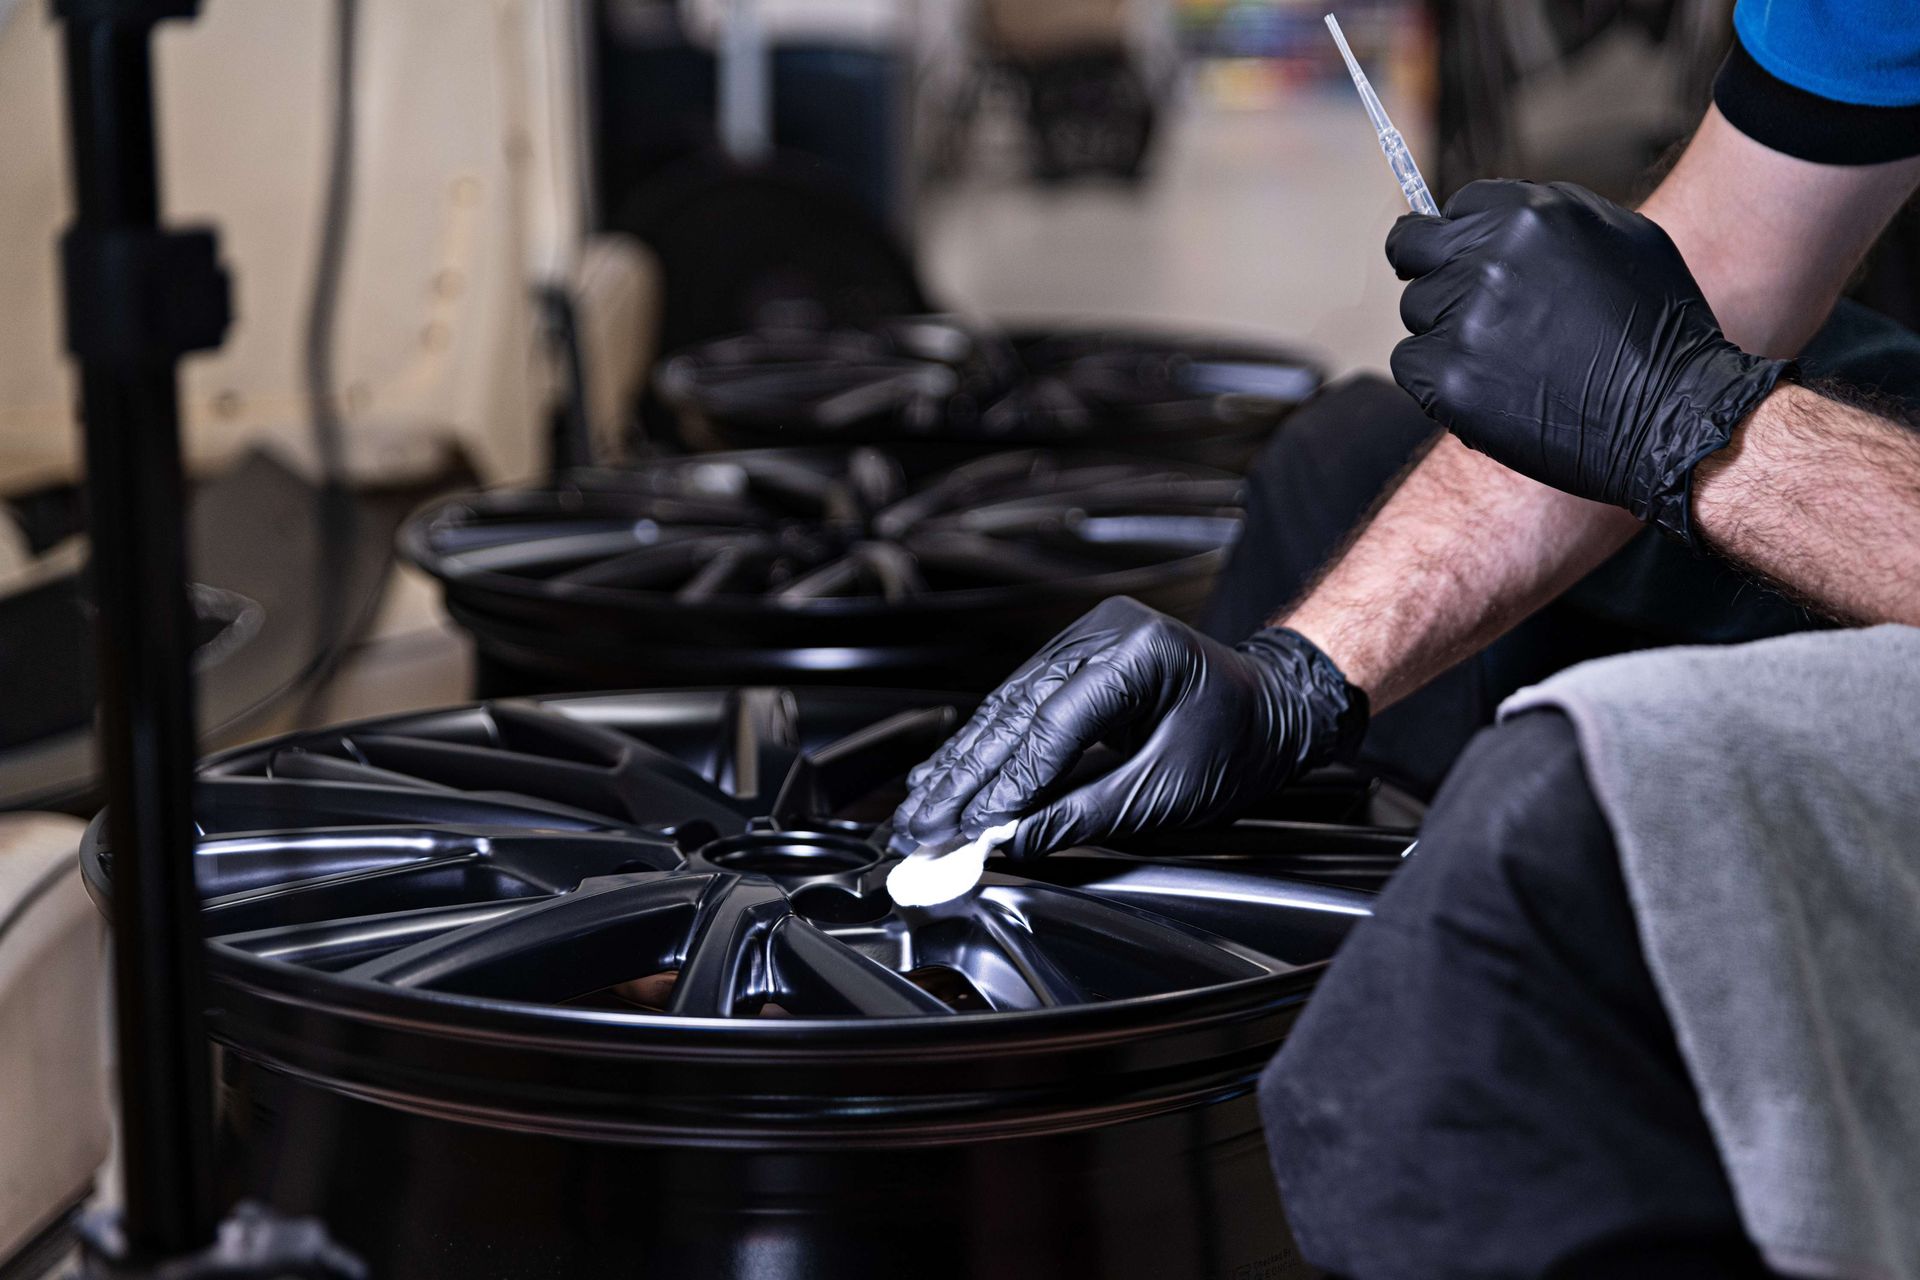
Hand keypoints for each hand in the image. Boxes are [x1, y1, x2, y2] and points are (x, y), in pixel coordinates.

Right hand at [890, 597, 1366, 860]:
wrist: (1275, 707)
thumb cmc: (1240, 741)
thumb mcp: (1170, 789)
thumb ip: (1088, 811)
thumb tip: (1019, 839)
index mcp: (1137, 652)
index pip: (1053, 724)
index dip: (1007, 783)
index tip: (970, 828)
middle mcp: (1102, 633)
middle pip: (1015, 713)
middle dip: (964, 779)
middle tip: (922, 827)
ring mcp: (1084, 639)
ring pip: (1004, 709)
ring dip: (959, 766)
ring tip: (918, 809)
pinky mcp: (1072, 658)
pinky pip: (1016, 706)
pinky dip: (980, 748)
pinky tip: (943, 774)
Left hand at [1386, 179, 1793, 546]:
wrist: (1672, 416)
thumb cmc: (1659, 332)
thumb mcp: (1622, 240)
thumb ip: (1548, 222)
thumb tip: (1492, 221)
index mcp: (1532, 216)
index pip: (1454, 208)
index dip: (1459, 236)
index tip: (1464, 257)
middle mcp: (1491, 260)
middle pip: (1416, 252)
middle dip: (1434, 274)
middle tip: (1458, 306)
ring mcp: (1465, 321)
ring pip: (1417, 312)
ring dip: (1444, 332)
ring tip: (1506, 360)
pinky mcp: (1448, 379)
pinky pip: (1411, 366)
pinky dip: (1438, 380)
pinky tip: (1488, 390)